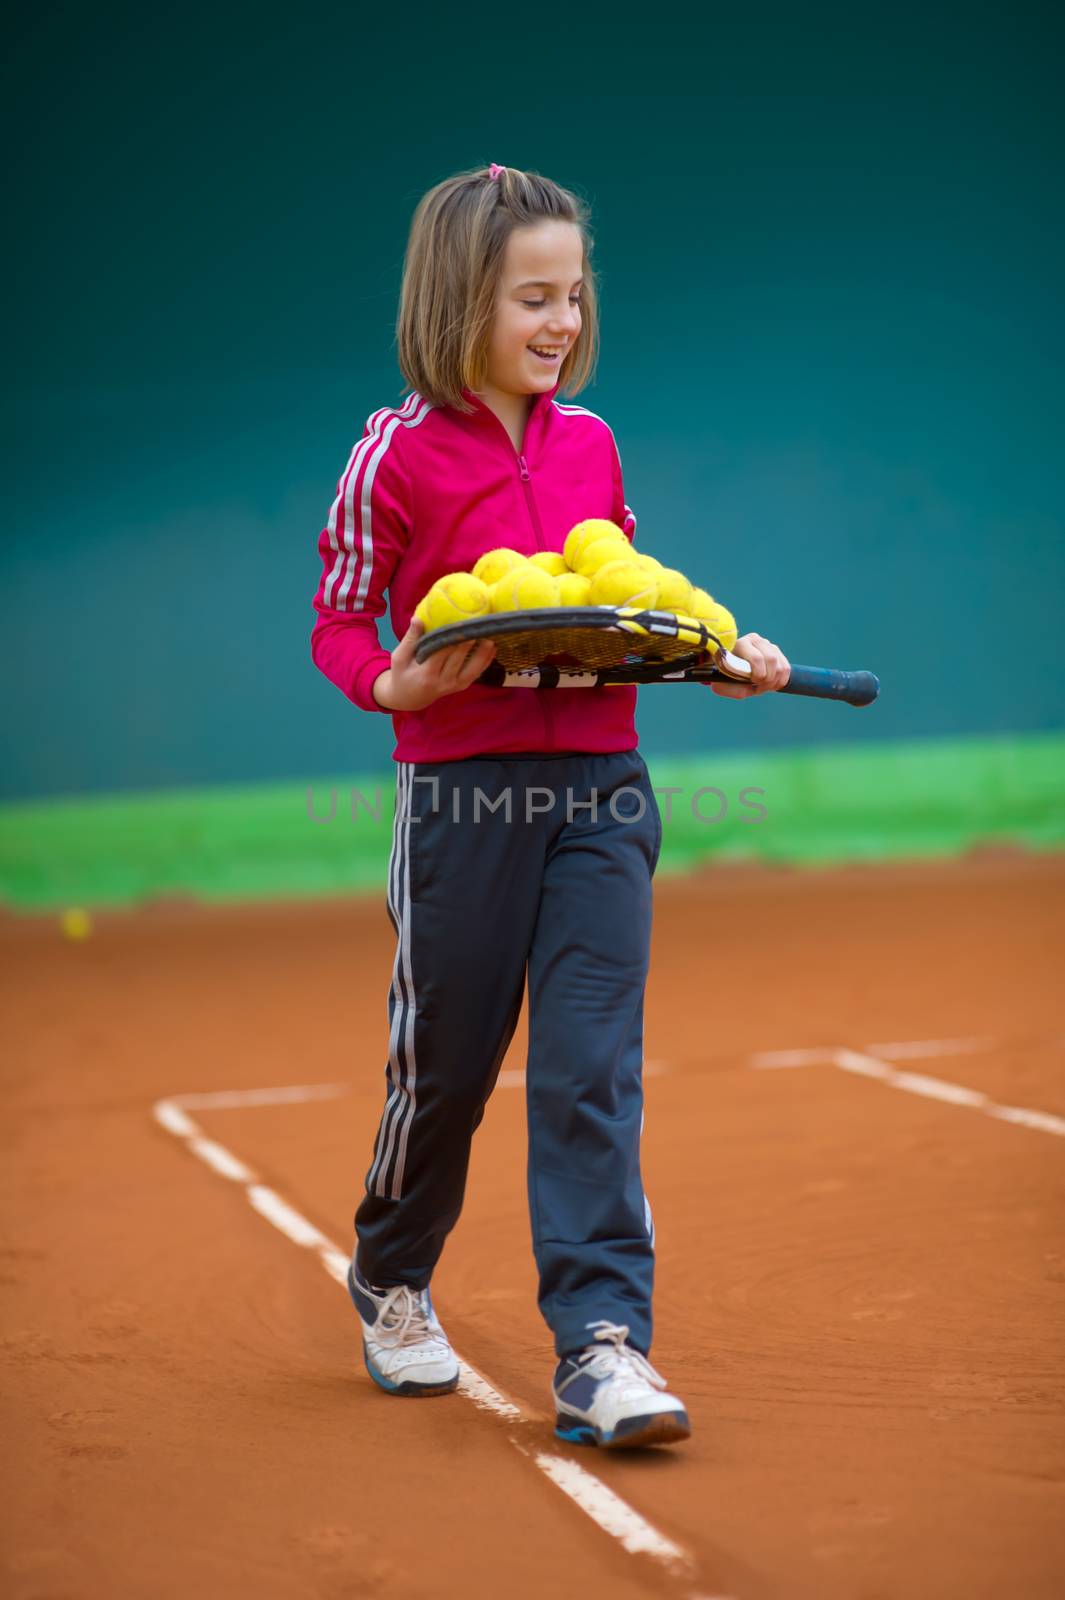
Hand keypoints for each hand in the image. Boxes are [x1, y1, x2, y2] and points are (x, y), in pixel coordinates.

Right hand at [372, 617, 495, 710]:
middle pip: (458, 659)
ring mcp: (453, 686)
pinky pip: (475, 674)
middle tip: (478, 625)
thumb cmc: (402, 674)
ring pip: (471, 669)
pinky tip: (493, 649)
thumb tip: (417, 619)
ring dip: (482, 653)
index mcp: (426, 674)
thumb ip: (410, 639)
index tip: (460, 623)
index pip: (441, 653)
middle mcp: (441, 681)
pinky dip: (485, 661)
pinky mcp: (460, 686)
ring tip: (490, 636)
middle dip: (469, 642)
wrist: (408, 698)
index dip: (451, 638)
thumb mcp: (399, 657)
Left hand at [710, 632, 790, 698]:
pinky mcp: (775, 650)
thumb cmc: (725, 676)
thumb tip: (749, 688)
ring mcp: (766, 644)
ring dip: (776, 681)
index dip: (758, 674)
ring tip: (765, 686)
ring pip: (781, 664)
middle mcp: (754, 640)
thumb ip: (733, 689)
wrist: (729, 667)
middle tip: (760, 686)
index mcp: (739, 644)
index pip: (757, 658)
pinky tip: (772, 684)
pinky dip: (782, 680)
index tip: (753, 682)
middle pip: (771, 659)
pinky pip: (786, 667)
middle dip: (768, 678)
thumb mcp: (724, 686)